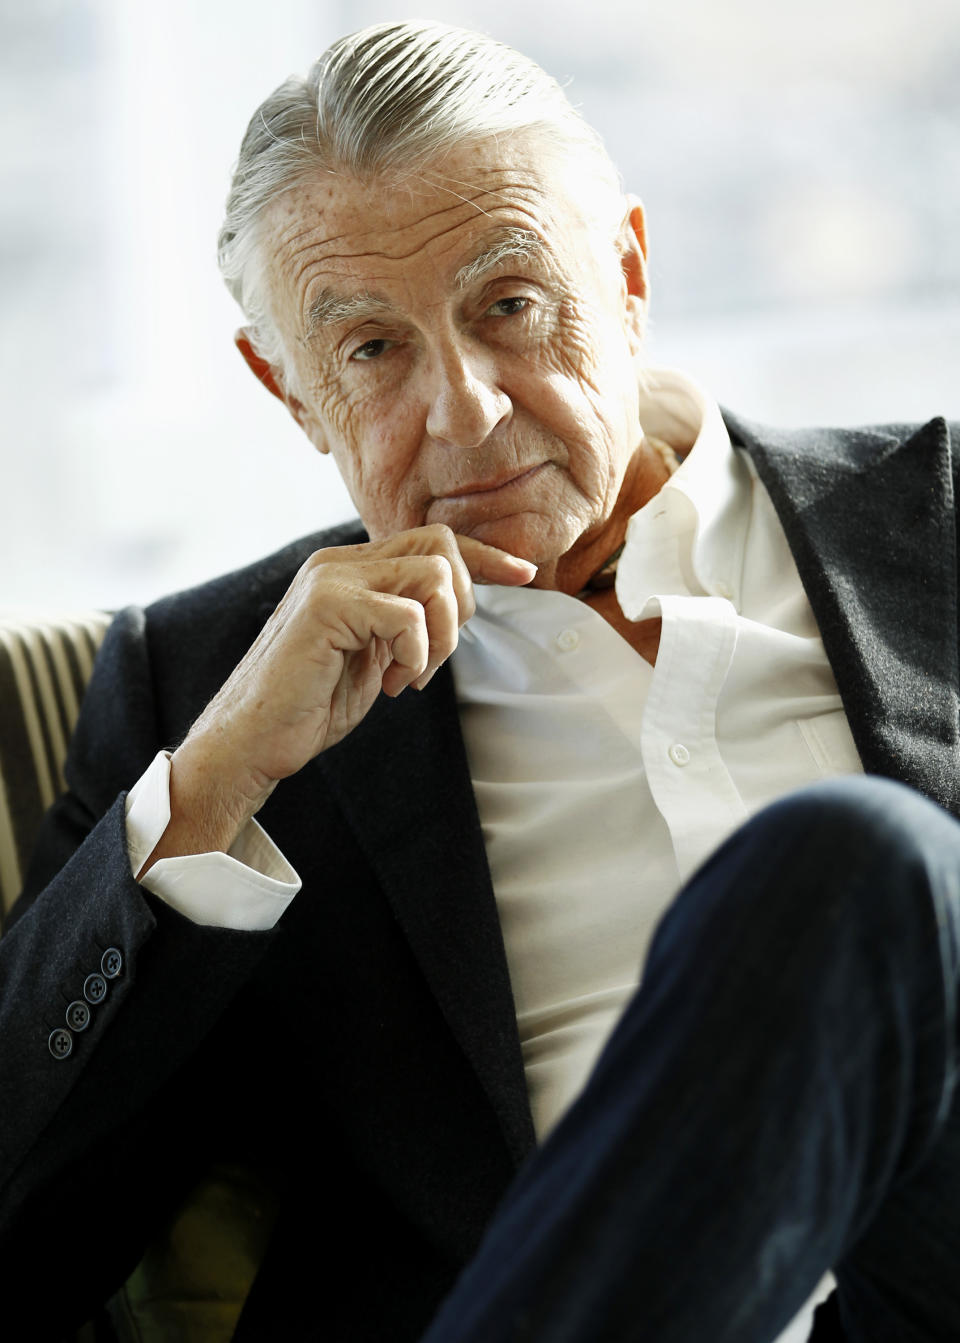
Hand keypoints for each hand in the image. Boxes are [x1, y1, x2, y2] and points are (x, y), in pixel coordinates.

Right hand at [142, 526, 535, 869]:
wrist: (253, 739)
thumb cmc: (310, 703)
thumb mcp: (372, 652)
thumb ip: (403, 622)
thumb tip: (456, 605)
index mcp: (351, 569)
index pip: (432, 540)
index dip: (485, 555)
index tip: (524, 575)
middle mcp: (340, 562)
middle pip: (441, 544)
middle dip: (461, 605)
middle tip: (434, 659)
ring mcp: (331, 578)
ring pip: (434, 574)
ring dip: (441, 634)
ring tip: (409, 675)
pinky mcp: (327, 606)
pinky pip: (409, 615)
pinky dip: (416, 654)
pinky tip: (392, 682)